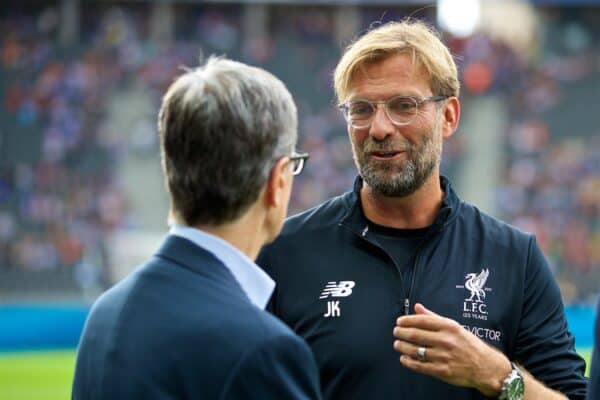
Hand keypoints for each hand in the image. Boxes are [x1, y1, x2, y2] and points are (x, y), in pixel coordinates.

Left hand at [392, 303, 510, 396]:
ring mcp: (443, 356)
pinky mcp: (442, 371)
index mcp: (449, 327)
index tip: (399, 321)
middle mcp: (445, 340)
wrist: (486, 367)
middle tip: (396, 332)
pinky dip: (408, 362)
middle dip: (401, 333)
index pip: (421, 321)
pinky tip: (404, 358)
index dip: (407, 320)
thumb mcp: (454, 327)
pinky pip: (420, 366)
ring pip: (415, 350)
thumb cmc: (469, 345)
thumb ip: (433, 317)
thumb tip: (417, 307)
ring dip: (402, 347)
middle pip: (415, 335)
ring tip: (397, 344)